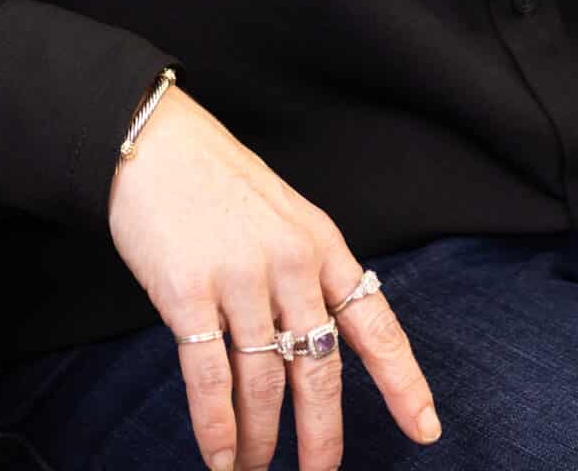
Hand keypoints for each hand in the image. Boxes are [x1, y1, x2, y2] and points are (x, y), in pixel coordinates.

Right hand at [108, 86, 441, 468]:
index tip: (424, 429)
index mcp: (321, 244)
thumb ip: (305, 272)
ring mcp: (240, 278)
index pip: (374, 324)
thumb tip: (316, 344)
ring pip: (264, 384)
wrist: (153, 140)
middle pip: (319, 370)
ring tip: (253, 470)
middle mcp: (290, 264)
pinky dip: (216, 427)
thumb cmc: (216, 179)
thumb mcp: (283, 214)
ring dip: (260, 440)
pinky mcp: (188, 291)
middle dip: (322, 435)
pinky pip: (211, 377)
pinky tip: (219, 456)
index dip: (402, 382)